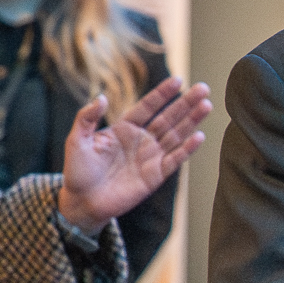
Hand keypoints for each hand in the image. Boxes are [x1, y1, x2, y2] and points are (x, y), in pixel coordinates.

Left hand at [57, 77, 211, 231]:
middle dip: (185, 103)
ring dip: (192, 121)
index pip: (148, 106)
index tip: (178, 80)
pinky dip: (187, 149)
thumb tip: (101, 97)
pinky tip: (199, 136)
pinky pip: (175, 160)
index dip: (162, 94)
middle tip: (203, 88)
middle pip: (168, 117)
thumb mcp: (77, 140)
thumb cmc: (77, 171)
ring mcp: (150, 157)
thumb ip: (87, 117)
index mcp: (124, 128)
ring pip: (176, 135)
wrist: (81, 202)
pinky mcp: (155, 176)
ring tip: (206, 105)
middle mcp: (141, 140)